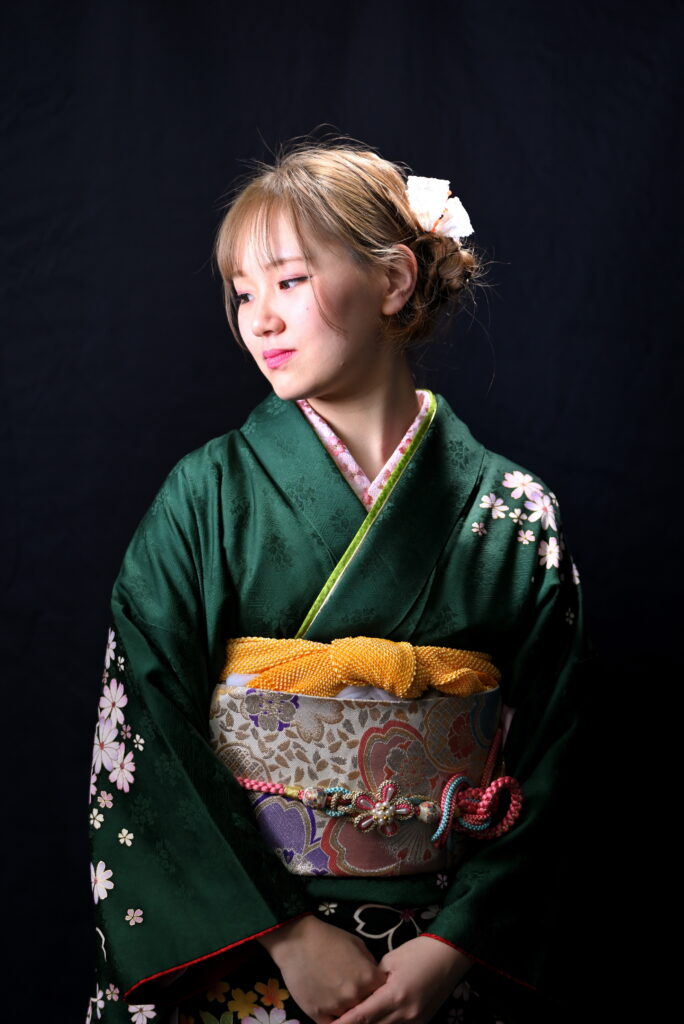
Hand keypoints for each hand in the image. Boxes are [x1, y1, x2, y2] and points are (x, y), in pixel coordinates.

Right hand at [258, 915, 385, 1023]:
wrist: (297, 941)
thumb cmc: (329, 937)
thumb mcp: (357, 944)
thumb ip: (370, 965)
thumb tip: (375, 979)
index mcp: (368, 978)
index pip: (383, 994)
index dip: (378, 992)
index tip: (373, 989)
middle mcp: (355, 996)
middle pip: (367, 1009)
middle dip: (364, 1002)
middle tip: (356, 995)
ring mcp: (336, 1007)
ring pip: (350, 1019)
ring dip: (348, 1011)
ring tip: (341, 998)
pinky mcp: (318, 1015)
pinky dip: (334, 1019)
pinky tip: (331, 1007)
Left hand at [333, 935, 471, 1023]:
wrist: (450, 955)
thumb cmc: (418, 951)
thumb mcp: (391, 960)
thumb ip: (373, 980)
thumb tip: (360, 993)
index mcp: (394, 995)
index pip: (362, 1017)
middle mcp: (405, 1014)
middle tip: (335, 1022)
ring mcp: (416, 1022)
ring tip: (353, 1021)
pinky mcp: (423, 1023)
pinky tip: (376, 1021)